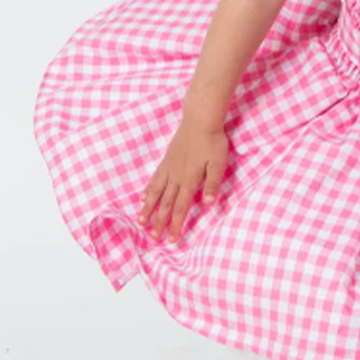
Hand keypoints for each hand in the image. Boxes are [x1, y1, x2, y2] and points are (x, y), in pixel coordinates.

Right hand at [137, 118, 228, 242]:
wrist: (200, 120)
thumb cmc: (213, 141)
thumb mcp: (218, 163)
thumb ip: (213, 184)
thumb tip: (209, 204)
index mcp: (189, 180)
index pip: (181, 208)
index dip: (175, 225)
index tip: (170, 240)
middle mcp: (176, 177)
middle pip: (165, 205)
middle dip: (159, 223)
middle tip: (153, 239)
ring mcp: (169, 168)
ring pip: (155, 193)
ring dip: (148, 210)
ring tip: (140, 223)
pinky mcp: (166, 160)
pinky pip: (154, 179)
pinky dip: (148, 190)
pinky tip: (142, 198)